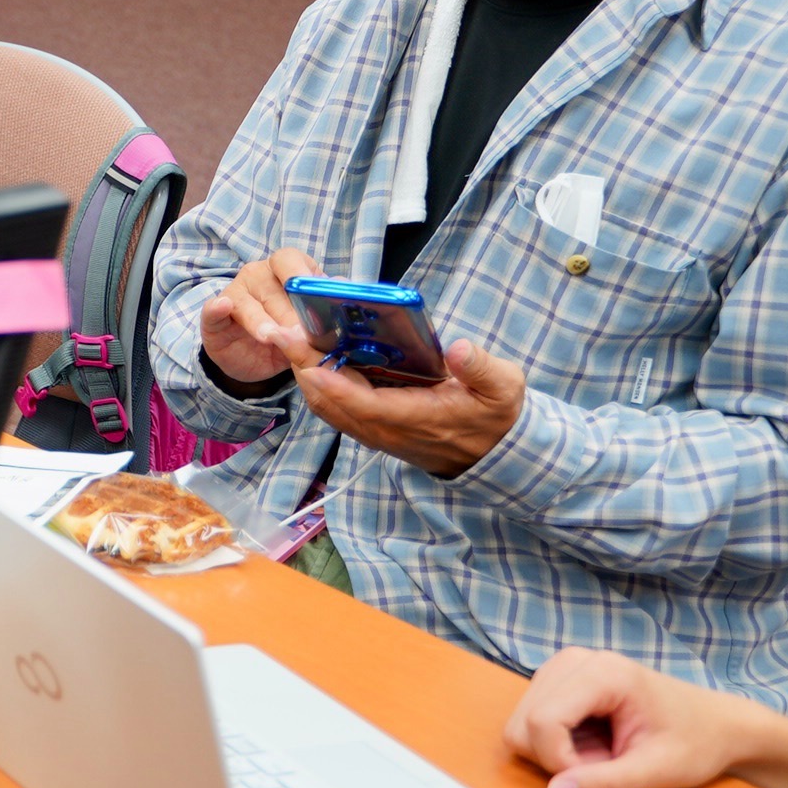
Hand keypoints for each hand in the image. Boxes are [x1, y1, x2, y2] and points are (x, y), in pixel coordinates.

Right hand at [201, 248, 324, 392]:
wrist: (257, 361)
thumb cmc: (289, 335)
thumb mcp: (310, 325)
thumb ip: (325, 308)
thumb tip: (343, 288)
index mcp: (284, 271)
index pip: (290, 261)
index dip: (300, 276)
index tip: (312, 295)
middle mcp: (258, 276)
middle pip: (271, 287)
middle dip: (288, 312)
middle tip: (300, 334)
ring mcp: (234, 293)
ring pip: (246, 301)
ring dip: (259, 319)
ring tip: (271, 337)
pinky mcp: (212, 316)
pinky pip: (211, 310)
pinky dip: (216, 309)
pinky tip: (222, 308)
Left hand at [302, 339, 525, 476]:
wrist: (494, 455)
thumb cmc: (496, 418)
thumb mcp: (503, 389)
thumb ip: (482, 369)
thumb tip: (459, 348)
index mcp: (414, 418)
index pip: (363, 403)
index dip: (333, 384)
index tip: (308, 362)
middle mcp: (386, 431)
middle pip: (332, 403)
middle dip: (305, 367)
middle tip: (284, 332)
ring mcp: (376, 433)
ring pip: (327, 407)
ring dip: (306, 374)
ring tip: (290, 339)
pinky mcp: (373, 430)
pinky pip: (335, 409)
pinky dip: (319, 384)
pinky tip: (312, 357)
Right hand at [507, 646, 757, 787]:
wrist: (718, 724)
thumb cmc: (697, 742)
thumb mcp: (659, 771)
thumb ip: (606, 784)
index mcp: (604, 673)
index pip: (542, 722)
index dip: (561, 762)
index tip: (603, 772)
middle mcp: (575, 661)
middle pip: (524, 723)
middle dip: (557, 757)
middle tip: (605, 763)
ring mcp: (563, 667)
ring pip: (521, 723)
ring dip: (555, 752)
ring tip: (602, 752)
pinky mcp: (559, 680)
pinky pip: (530, 720)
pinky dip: (555, 743)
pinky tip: (591, 742)